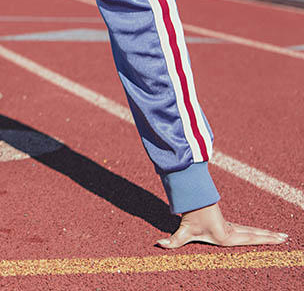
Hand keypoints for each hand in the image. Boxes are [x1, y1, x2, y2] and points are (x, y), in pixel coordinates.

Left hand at [157, 202, 287, 248]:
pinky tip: (265, 234)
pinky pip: (247, 229)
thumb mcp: (182, 231)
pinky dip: (258, 232)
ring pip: (253, 230)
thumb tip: (159, 244)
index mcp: (227, 236)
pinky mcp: (229, 225)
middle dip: (271, 237)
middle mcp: (232, 231)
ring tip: (282, 236)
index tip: (278, 239)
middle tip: (286, 237)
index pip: (250, 238)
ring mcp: (232, 227)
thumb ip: (172, 240)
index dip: (264, 239)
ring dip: (267, 234)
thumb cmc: (189, 217)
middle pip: (255, 233)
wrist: (191, 201)